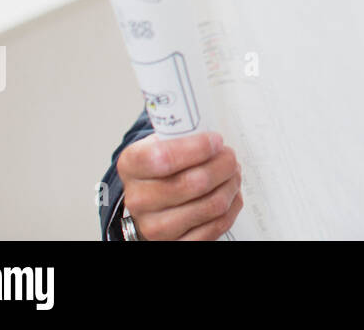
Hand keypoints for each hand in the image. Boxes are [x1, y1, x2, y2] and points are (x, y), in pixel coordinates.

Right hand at [116, 131, 242, 239]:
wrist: (150, 198)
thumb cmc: (162, 165)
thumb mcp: (161, 141)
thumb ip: (181, 132)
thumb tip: (210, 120)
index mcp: (132, 165)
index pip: (163, 158)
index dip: (197, 148)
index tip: (217, 141)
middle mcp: (138, 199)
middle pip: (194, 183)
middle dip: (223, 165)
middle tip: (230, 157)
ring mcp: (155, 227)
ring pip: (211, 205)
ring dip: (231, 185)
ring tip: (232, 173)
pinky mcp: (176, 243)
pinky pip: (216, 226)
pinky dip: (231, 208)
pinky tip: (229, 195)